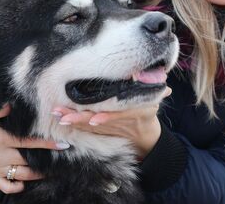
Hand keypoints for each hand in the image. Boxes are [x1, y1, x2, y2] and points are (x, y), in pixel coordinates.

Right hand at [0, 104, 69, 193]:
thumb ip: (1, 109)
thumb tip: (16, 105)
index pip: (28, 142)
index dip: (47, 144)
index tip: (62, 144)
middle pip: (28, 160)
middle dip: (46, 159)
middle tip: (59, 156)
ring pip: (20, 175)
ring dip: (36, 174)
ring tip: (48, 169)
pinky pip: (4, 186)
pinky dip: (16, 186)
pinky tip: (24, 180)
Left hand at [52, 87, 171, 157]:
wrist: (146, 140)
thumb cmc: (149, 114)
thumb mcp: (154, 102)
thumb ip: (158, 91)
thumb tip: (165, 85)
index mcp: (134, 112)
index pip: (119, 115)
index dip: (107, 118)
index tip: (94, 120)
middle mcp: (120, 121)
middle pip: (99, 120)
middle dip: (81, 118)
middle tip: (64, 116)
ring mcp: (110, 127)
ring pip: (90, 125)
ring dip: (74, 121)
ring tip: (59, 116)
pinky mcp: (103, 131)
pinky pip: (87, 129)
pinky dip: (76, 125)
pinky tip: (63, 121)